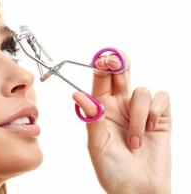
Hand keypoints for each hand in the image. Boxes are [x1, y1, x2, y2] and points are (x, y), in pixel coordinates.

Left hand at [73, 53, 170, 193]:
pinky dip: (154, 113)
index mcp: (103, 109)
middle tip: (117, 60)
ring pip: (141, 91)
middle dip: (120, 63)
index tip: (101, 58)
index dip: (101, 66)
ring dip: (137, 116)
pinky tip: (150, 130)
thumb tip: (78, 95)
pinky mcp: (159, 117)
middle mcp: (121, 106)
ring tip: (133, 141)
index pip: (101, 81)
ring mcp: (140, 111)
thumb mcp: (96, 144)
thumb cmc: (113, 169)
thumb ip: (91, 118)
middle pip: (122, 74)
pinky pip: (161, 98)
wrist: (138, 188)